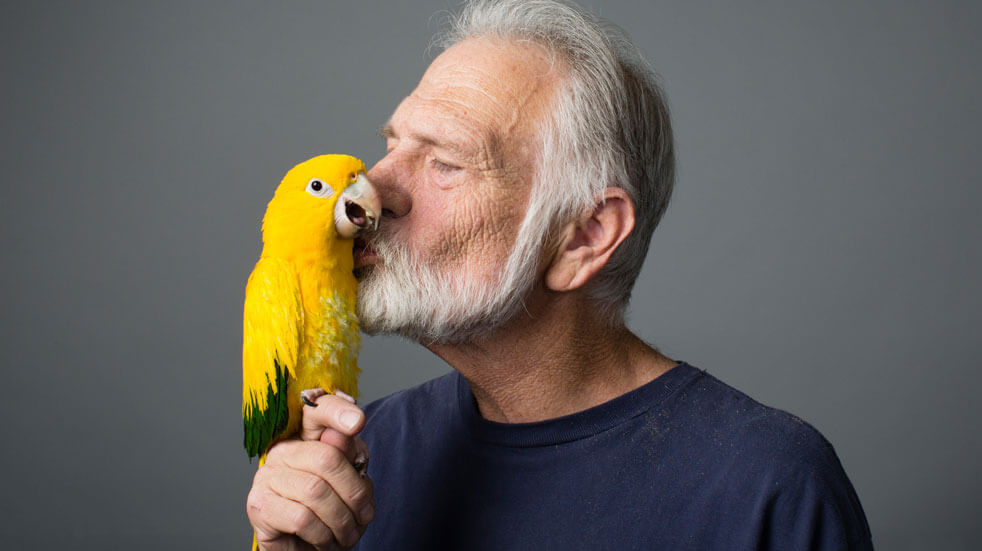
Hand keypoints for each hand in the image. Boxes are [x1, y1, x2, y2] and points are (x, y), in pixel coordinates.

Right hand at [247, 392, 374, 549]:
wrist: (304, 550)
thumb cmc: (328, 513)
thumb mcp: (348, 482)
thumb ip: (350, 457)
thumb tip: (348, 430)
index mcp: (305, 438)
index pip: (317, 412)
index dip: (337, 412)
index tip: (358, 422)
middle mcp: (282, 452)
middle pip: (327, 458)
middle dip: (355, 493)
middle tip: (363, 515)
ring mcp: (266, 477)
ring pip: (316, 492)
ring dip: (341, 521)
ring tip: (346, 534)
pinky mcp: (259, 506)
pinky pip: (302, 518)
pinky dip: (322, 535)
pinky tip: (324, 540)